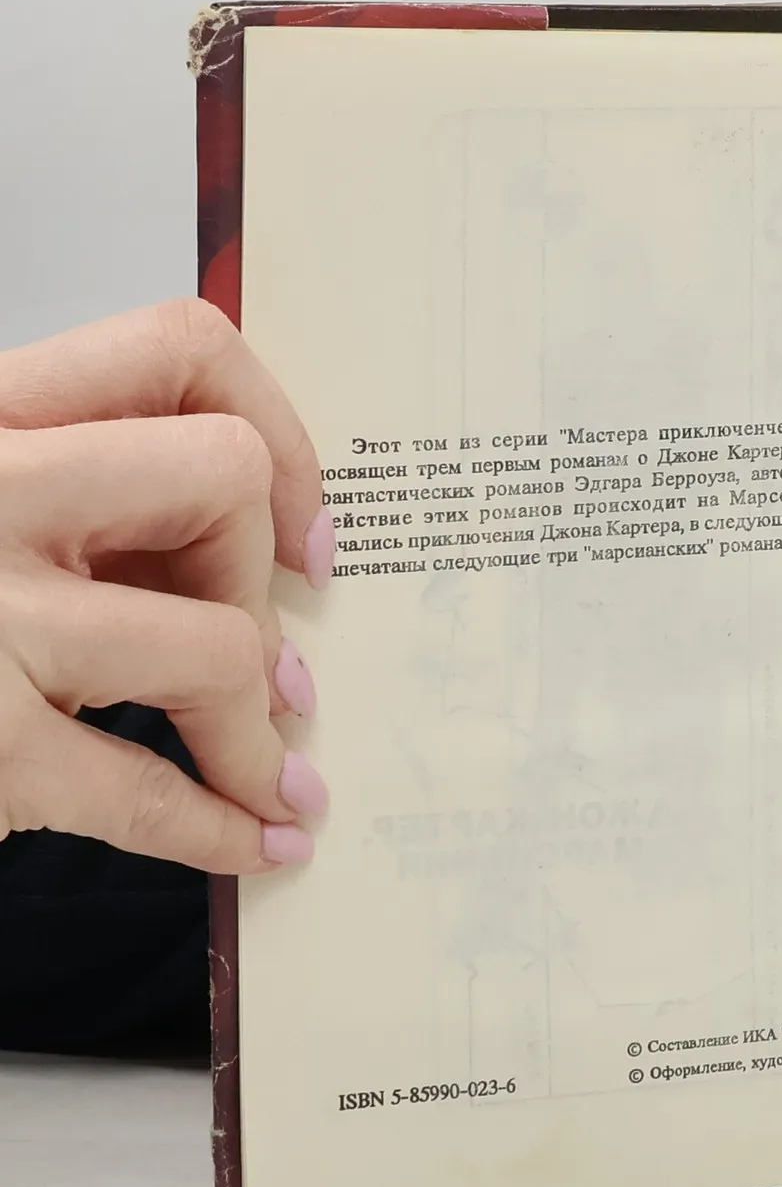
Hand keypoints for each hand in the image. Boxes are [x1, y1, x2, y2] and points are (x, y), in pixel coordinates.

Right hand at [0, 299, 331, 870]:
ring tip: (266, 763)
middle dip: (260, 577)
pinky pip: (151, 790)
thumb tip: (261, 558)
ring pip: (217, 642)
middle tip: (260, 648)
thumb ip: (79, 500)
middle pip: (222, 478)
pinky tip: (253, 839)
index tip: (297, 525)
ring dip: (256, 724)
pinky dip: (223, 823)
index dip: (279, 433)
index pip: (179, 347)